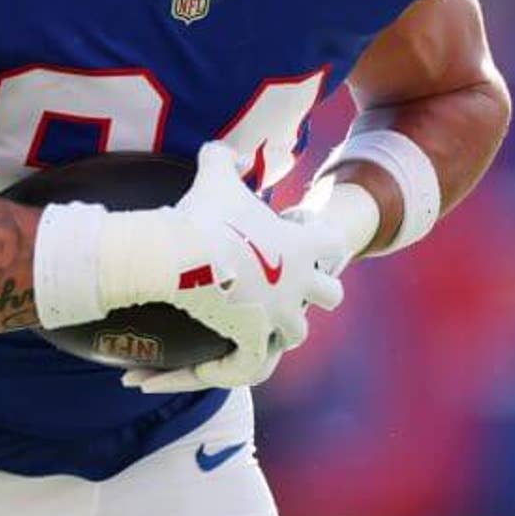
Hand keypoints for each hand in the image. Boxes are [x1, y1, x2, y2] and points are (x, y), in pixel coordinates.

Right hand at [120, 142, 347, 391]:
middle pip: (332, 295)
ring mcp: (277, 315)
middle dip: (313, 290)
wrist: (178, 254)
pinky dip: (234, 362)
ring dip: (280, 326)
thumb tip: (230, 153)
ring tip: (251, 315)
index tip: (285, 229)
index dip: (317, 237)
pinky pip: (253, 363)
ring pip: (298, 332)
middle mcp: (298, 284)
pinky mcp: (252, 340)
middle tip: (281, 278)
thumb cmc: (201, 214)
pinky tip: (210, 354)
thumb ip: (224, 157)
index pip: (335, 244)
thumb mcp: (215, 175)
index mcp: (301, 246)